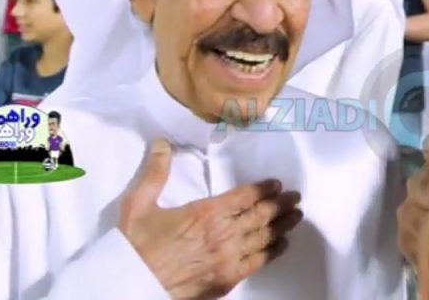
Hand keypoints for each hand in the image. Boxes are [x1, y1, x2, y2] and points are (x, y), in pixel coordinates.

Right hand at [119, 139, 303, 299]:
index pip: (245, 197)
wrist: (132, 284)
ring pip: (264, 238)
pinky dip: (273, 252)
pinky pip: (257, 263)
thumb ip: (155, 173)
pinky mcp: (227, 279)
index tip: (277, 184)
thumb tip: (162, 144)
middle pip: (261, 216)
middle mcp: (223, 234)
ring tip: (296, 216)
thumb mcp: (139, 205)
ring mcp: (228, 259)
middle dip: (281, 205)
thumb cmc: (135, 247)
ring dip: (282, 225)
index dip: (264, 189)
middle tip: (296, 198)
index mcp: (206, 213)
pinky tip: (282, 245)